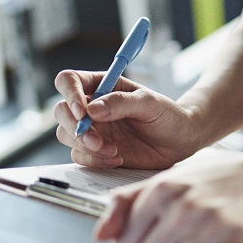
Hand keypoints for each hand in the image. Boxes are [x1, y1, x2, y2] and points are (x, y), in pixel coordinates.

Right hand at [53, 70, 197, 168]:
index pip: (70, 81)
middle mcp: (92, 107)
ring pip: (67, 135)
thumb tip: (92, 109)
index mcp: (102, 86)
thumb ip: (121, 102)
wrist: (180, 140)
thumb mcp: (149, 103)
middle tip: (97, 140)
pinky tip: (117, 159)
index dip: (70, 94)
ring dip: (85, 146)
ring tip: (113, 151)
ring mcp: (92, 129)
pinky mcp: (96, 151)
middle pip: (62, 111)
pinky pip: (80, 156)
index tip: (82, 111)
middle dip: (75, 127)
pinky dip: (95, 160)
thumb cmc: (168, 114)